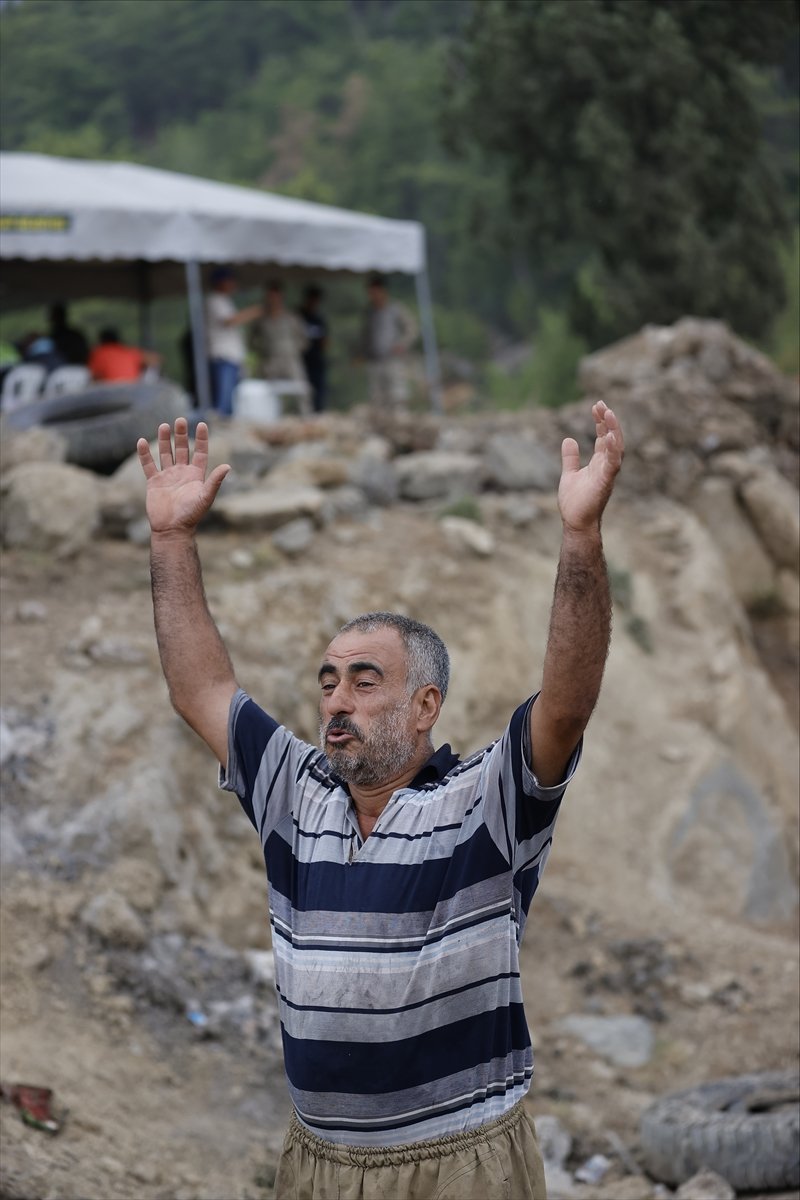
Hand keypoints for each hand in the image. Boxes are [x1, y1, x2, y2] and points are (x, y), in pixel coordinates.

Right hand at [137, 418, 229, 534]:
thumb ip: (215, 481)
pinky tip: (141, 442)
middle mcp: (182, 473)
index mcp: (196, 475)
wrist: (172, 529)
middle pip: (182, 449)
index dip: (201, 439)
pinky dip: (144, 454)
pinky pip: (148, 465)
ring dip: (164, 440)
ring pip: (165, 454)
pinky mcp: (154, 482)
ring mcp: (167, 476)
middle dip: (181, 435)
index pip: (200, 452)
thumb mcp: (205, 497)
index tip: (201, 424)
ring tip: (164, 425)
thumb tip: (228, 466)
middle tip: (180, 420)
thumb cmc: (191, 515)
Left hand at [558, 401, 623, 532]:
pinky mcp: (605, 482)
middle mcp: (606, 466)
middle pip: (612, 438)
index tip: (596, 406)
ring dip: (613, 431)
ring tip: (609, 414)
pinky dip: (612, 450)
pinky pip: (612, 464)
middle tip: (601, 405)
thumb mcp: (569, 474)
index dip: (601, 421)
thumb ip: (571, 457)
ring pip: (616, 448)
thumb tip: (568, 439)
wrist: (575, 522)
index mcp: (599, 463)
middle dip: (608, 421)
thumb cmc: (575, 502)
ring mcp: (607, 474)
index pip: (604, 437)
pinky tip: (608, 436)